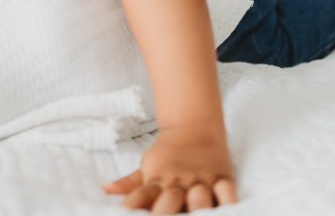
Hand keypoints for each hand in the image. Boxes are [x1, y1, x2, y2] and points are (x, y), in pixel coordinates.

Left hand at [102, 125, 237, 212]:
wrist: (194, 127)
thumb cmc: (168, 155)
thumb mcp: (146, 167)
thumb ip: (129, 184)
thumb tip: (106, 191)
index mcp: (158, 180)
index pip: (144, 196)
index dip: (135, 207)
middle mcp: (178, 181)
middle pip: (170, 201)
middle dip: (164, 214)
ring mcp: (200, 180)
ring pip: (200, 198)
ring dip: (197, 210)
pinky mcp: (222, 178)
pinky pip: (227, 191)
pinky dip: (228, 202)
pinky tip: (227, 212)